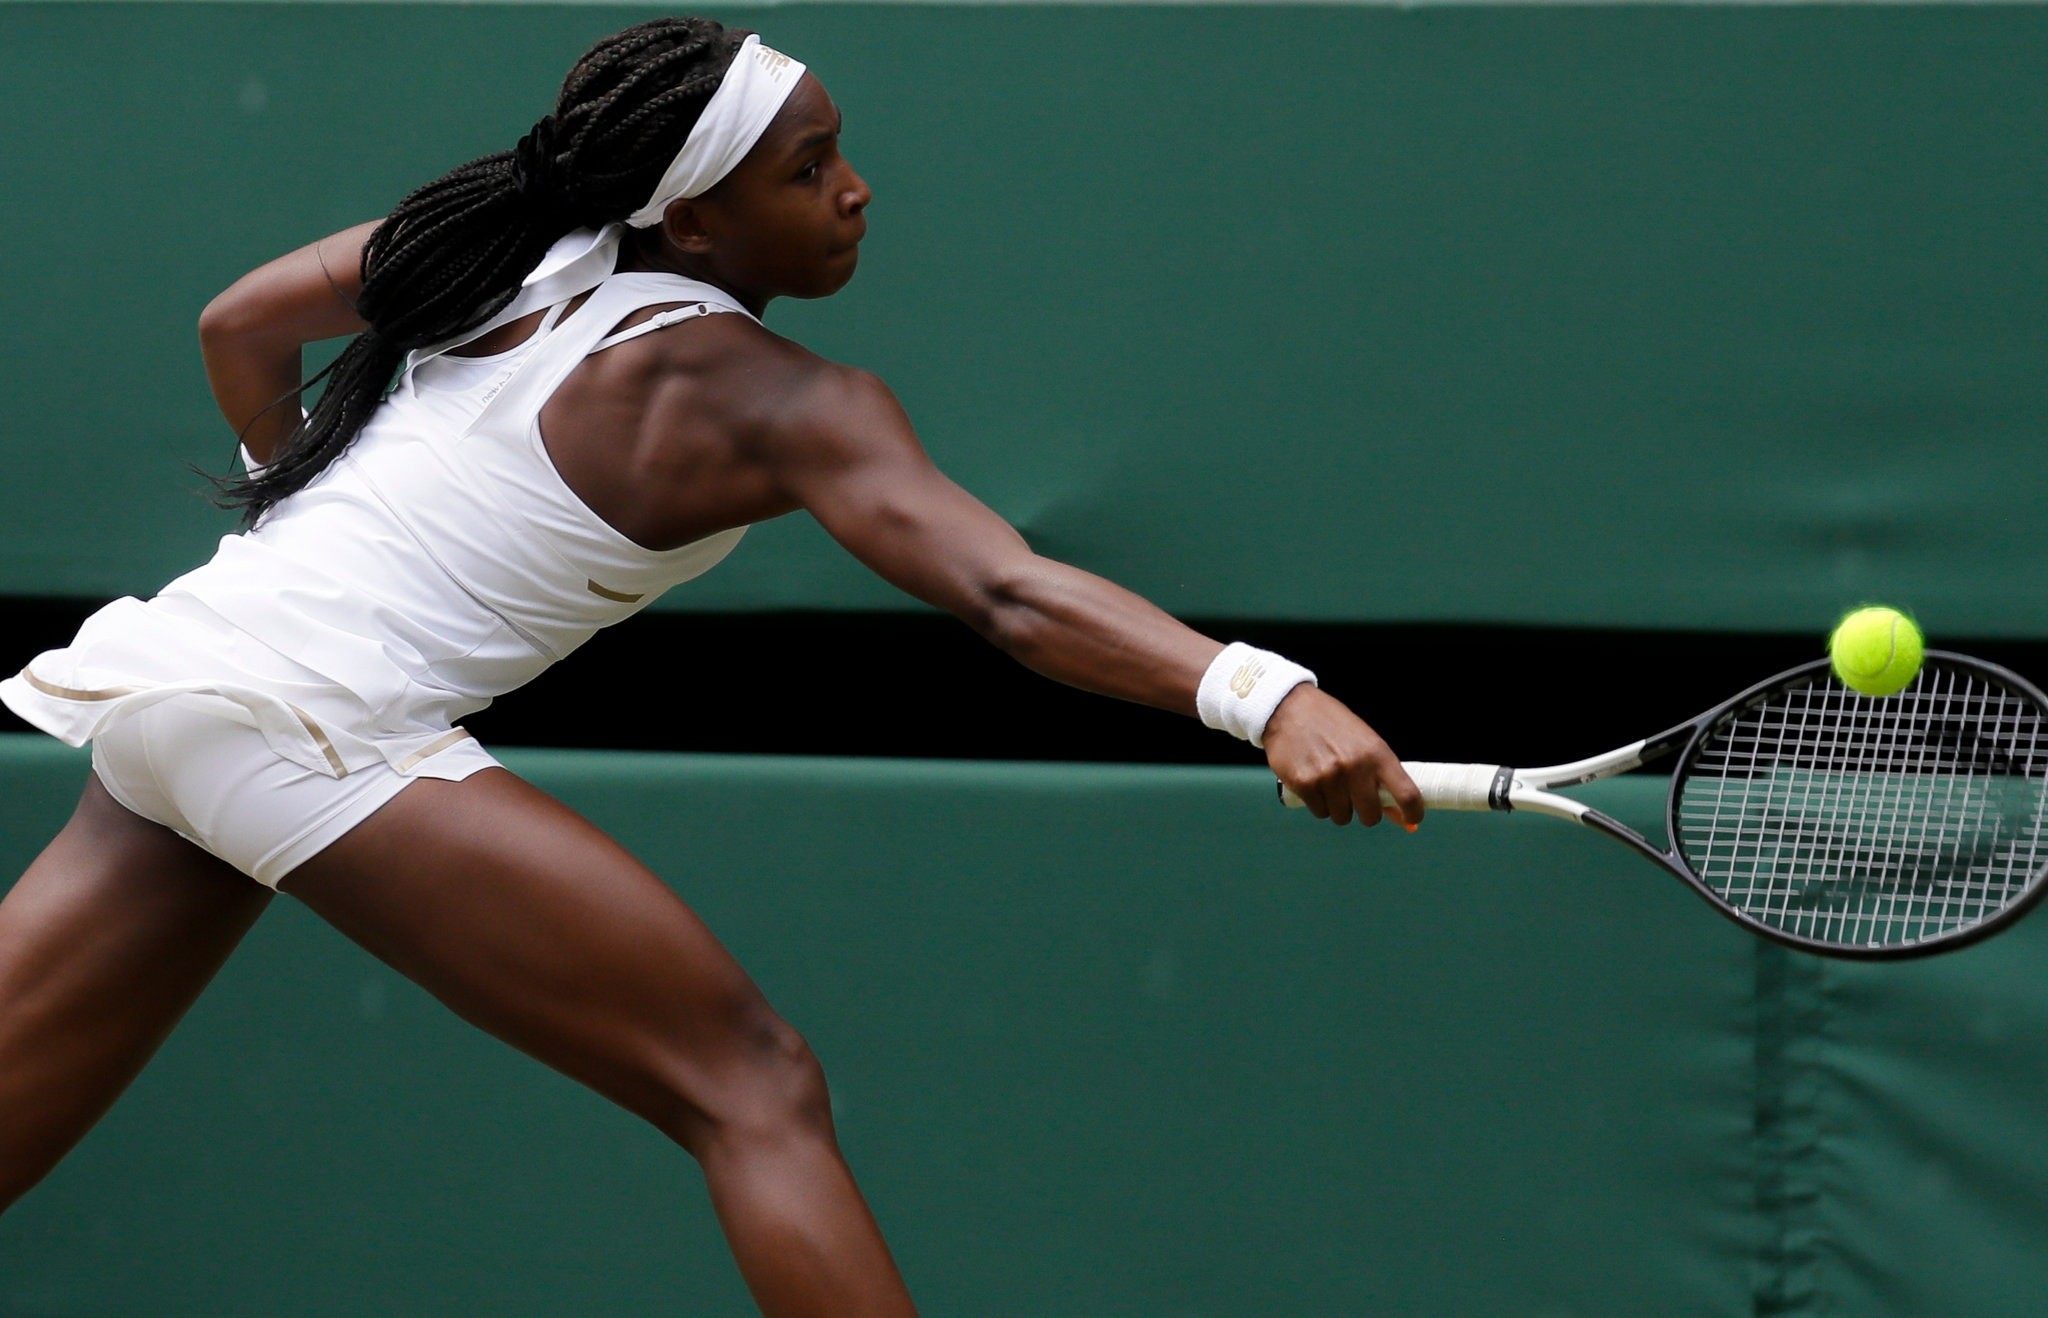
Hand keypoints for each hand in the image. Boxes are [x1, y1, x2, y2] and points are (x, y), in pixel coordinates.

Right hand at [1262, 686, 1422, 828]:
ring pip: (1342, 817)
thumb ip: (1382, 777)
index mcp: (1377, 753)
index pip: (1407, 794)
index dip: (1413, 813)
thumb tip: (1402, 818)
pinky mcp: (1304, 784)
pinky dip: (1318, 803)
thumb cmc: (1332, 725)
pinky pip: (1320, 812)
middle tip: (1356, 797)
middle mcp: (1355, 766)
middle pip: (1371, 816)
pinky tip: (1313, 781)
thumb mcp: (1364, 741)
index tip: (1411, 819)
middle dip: (1365, 812)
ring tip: (1329, 783)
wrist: (1289, 708)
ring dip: (1338, 807)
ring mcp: (1329, 777)